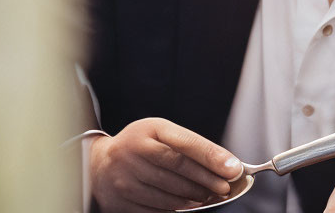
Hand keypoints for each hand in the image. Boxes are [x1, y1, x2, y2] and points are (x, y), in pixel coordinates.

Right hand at [89, 117, 242, 212]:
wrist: (100, 164)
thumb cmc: (140, 146)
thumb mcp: (161, 134)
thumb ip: (188, 145)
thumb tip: (223, 163)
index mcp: (148, 130)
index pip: (185, 144)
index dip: (211, 157)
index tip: (233, 168)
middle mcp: (134, 152)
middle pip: (178, 169)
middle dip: (207, 180)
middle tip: (225, 187)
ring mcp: (126, 178)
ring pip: (170, 193)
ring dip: (195, 197)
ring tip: (209, 196)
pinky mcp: (122, 202)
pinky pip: (157, 209)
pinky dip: (177, 209)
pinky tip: (189, 205)